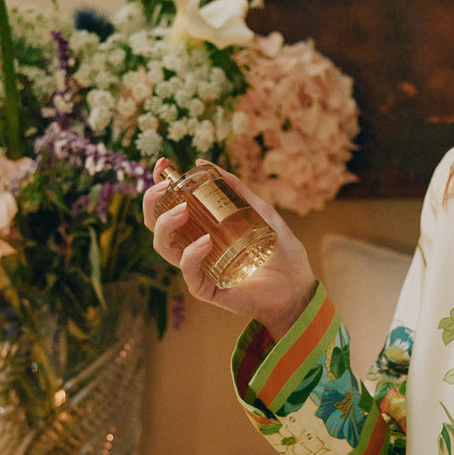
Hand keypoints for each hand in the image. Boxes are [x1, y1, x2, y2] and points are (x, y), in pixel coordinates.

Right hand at [143, 158, 317, 339]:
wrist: (300, 288)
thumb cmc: (282, 254)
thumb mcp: (264, 214)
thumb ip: (239, 191)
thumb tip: (206, 164)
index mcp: (204, 230)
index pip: (171, 208)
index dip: (160, 187)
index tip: (163, 165)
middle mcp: (196, 250)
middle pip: (157, 227)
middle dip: (153, 202)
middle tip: (166, 185)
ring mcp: (201, 270)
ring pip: (165, 248)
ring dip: (167, 226)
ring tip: (183, 210)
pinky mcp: (209, 290)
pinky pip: (190, 274)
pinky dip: (192, 256)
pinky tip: (205, 241)